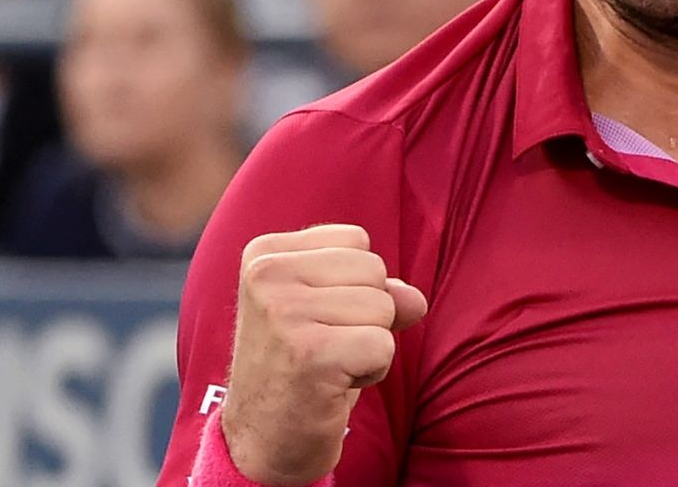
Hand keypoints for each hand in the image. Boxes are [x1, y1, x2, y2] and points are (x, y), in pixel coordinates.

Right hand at [221, 225, 428, 485]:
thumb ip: (375, 288)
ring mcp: (284, 314)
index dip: (354, 285)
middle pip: (374, 270)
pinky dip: (372, 370)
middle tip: (323, 347)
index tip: (315, 319)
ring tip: (328, 364)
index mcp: (264, 254)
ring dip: (369, 343)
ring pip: (383, 307)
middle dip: (366, 315)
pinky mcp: (310, 353)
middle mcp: (266, 275)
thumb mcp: (331, 311)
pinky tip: (333, 385)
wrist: (263, 438)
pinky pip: (383, 345)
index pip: (356, 240)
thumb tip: (415, 300)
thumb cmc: (300, 366)